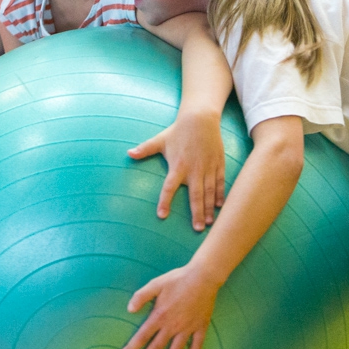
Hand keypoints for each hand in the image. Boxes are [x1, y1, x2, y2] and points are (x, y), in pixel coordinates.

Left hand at [120, 263, 220, 348]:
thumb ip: (141, 296)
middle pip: (157, 347)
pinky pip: (197, 344)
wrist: (203, 277)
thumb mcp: (156, 284)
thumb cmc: (177, 279)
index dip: (133, 347)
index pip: (143, 336)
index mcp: (160, 315)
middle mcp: (172, 325)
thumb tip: (129, 310)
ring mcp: (187, 328)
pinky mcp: (200, 326)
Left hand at [128, 110, 226, 230]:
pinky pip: (220, 182)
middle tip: (198, 229)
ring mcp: (207, 167)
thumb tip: (128, 153)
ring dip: (210, 208)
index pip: (169, 187)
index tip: (162, 215)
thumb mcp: (160, 140)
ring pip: (209, 192)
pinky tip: (220, 206)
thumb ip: (145, 149)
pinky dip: (220, 194)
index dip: (165, 201)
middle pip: (195, 195)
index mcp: (178, 166)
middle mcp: (193, 169)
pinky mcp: (218, 164)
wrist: (200, 119)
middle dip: (197, 213)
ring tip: (210, 223)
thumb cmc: (178, 131)